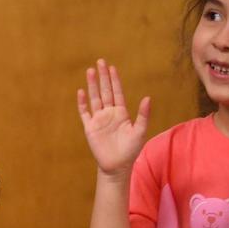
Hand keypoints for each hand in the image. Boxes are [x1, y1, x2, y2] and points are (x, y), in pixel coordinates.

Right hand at [76, 59, 149, 175]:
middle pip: (105, 91)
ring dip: (92, 85)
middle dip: (103, 77)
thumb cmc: (131, 149)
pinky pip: (85, 112)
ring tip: (89, 71)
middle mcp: (109, 113)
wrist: (117, 165)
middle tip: (100, 62)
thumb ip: (143, 115)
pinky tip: (81, 92)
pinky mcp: (89, 127)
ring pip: (94, 98)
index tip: (112, 67)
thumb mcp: (140, 131)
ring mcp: (98, 119)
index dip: (115, 80)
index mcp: (121, 112)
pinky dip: (82, 102)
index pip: (117, 92)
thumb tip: (147, 98)